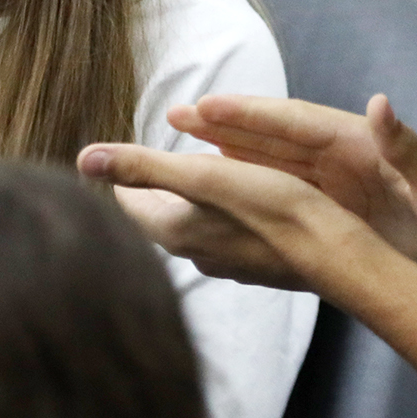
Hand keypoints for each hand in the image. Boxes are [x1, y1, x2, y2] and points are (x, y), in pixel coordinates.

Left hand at [75, 142, 370, 290]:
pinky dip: (222, 211)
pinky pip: (226, 232)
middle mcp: (194, 253)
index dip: (123, 172)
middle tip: (148, 159)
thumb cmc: (269, 209)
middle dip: (153, 185)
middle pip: (159, 214)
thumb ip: (142, 166)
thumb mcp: (202, 176)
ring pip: (194, 224)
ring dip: (189, 198)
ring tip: (189, 174)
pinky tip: (237, 201)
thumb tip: (83, 158)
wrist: (334, 254)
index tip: (119, 154)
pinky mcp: (256, 263)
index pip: (128, 201)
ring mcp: (226, 263)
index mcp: (173, 231)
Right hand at [167, 94, 416, 289]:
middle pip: (271, 137)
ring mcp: (341, 182)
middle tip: (173, 116)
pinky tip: (226, 192)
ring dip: (229, 154)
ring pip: (272, 163)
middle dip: (222, 125)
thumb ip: (412, 149)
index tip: (200, 108)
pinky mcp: (343, 208)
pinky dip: (252, 188)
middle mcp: (344, 156)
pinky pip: (286, 194)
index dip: (245, 115)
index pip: (293, 123)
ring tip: (184, 148)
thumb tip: (380, 104)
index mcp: (361, 144)